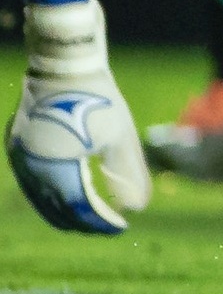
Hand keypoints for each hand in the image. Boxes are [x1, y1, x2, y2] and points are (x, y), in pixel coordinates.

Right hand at [9, 0, 150, 232]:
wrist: (64, 65)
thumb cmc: (98, 99)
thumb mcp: (120, 137)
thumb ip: (128, 174)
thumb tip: (136, 209)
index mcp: (55, 166)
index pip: (78, 208)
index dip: (99, 222)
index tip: (120, 228)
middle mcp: (30, 166)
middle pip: (55, 208)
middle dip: (81, 222)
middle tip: (105, 227)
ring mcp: (18, 156)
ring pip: (39, 198)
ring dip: (62, 211)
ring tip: (87, 218)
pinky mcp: (16, 146)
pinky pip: (31, 181)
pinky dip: (48, 193)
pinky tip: (66, 195)